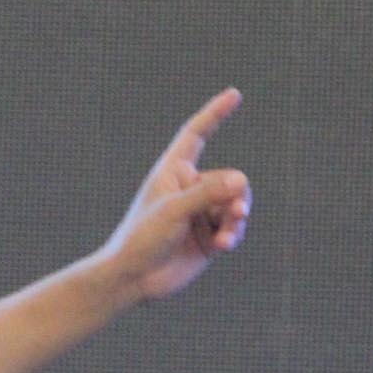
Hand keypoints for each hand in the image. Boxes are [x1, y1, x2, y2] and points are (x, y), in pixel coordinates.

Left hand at [100, 88, 251, 302]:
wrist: (132, 278)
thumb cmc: (141, 238)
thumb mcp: (173, 211)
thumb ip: (207, 193)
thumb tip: (240, 179)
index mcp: (173, 172)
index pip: (196, 135)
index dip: (214, 114)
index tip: (234, 94)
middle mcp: (189, 188)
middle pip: (229, 179)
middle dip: (236, 195)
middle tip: (236, 211)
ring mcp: (199, 213)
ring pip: (235, 205)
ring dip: (236, 218)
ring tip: (227, 235)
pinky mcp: (208, 237)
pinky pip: (234, 227)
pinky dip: (233, 234)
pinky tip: (225, 245)